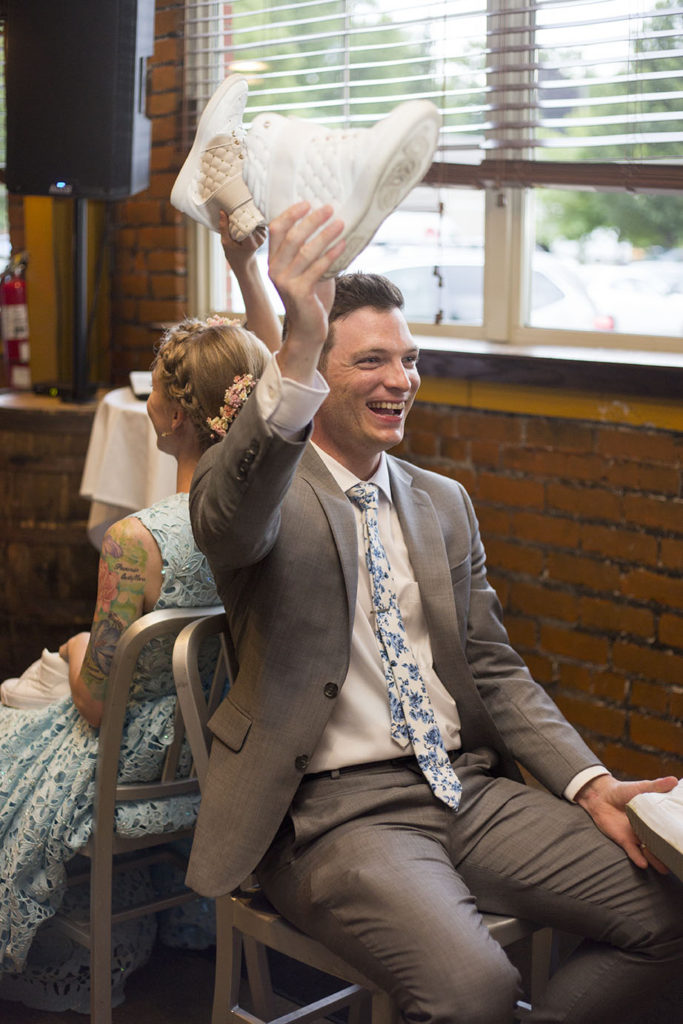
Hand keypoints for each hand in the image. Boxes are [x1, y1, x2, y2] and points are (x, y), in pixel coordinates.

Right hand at [219, 211, 266, 274]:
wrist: (245, 262)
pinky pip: (255, 220)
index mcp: (251, 243)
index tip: (228, 214)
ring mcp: (263, 235)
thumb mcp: (225, 243)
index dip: (235, 218)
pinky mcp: (264, 231)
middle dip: (240, 215)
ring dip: (244, 216)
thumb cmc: (234, 254)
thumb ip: (223, 228)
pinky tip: (243, 220)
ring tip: (236, 219)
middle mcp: (260, 239)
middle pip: (249, 220)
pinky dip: (248, 218)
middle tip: (231, 213)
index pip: (243, 225)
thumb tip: (222, 211)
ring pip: (253, 218)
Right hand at [267, 202, 343, 379]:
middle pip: (292, 237)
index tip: (308, 202)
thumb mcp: (309, 271)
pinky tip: (343, 246)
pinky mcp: (299, 292)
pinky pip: (317, 268)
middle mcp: (275, 270)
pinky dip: (332, 255)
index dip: (291, 214)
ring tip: (341, 224)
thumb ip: (312, 252)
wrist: (309, 330)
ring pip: (305, 251)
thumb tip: (330, 225)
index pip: (276, 230)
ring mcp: (285, 282)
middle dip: (312, 220)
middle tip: (329, 208)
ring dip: (325, 235)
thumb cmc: (311, 299)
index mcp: (274, 262)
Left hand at [576, 773, 677, 872]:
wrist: (601, 795)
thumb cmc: (622, 791)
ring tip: (664, 868)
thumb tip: (673, 780)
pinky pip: (632, 851)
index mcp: (655, 818)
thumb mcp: (641, 787)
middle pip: (662, 845)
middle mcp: (648, 830)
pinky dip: (638, 857)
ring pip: (650, 852)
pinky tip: (643, 863)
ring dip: (656, 860)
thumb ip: (656, 786)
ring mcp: (637, 836)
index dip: (677, 835)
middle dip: (669, 854)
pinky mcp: (624, 840)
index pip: (669, 829)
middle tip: (678, 861)